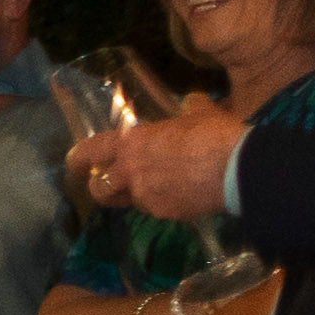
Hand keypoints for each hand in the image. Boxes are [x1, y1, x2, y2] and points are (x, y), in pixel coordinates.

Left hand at [89, 103, 247, 226]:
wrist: (239, 169)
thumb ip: (189, 108)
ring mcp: (147, 196)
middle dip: (102, 188)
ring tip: (153, 188)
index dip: (78, 158)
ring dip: (134, 197)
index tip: (75, 163)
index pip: (90, 151)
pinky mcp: (167, 213)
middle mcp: (131, 172)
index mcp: (131, 143)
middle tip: (111, 184)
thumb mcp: (200, 113)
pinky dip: (164, 204)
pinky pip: (158, 209)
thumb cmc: (215, 135)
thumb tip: (192, 101)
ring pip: (130, 201)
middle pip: (100, 188)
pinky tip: (181, 196)